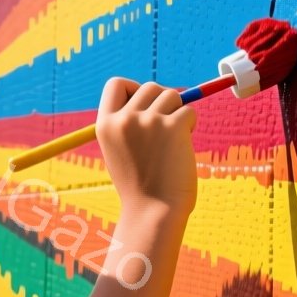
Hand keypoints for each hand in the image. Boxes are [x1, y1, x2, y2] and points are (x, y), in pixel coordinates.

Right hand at [95, 78, 197, 215]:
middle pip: (150, 86)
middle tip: (165, 130)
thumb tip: (159, 95)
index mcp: (105, 124)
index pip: (116, 84)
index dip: (134, 89)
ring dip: (178, 113)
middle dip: (163, 102)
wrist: (153, 212)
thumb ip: (130, 123)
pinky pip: (189, 111)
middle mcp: (125, 119)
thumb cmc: (141, 186)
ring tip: (174, 141)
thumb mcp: (121, 150)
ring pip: (173, 95)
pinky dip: (190, 125)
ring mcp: (149, 121)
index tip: (144, 106)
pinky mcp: (173, 127)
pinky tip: (183, 147)